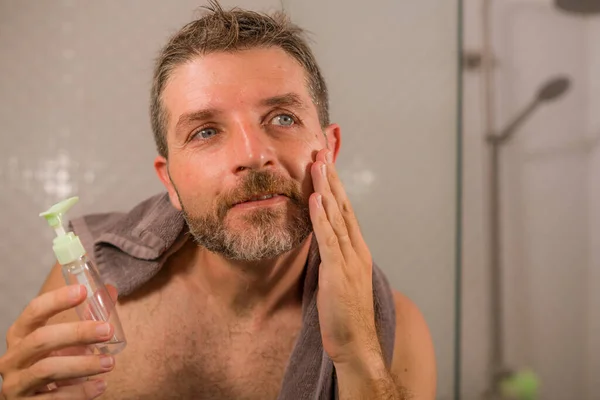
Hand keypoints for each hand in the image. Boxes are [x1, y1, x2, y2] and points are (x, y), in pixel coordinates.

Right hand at [0, 284, 117, 398]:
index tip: (82, 291)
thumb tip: (110, 291)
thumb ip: (84, 319)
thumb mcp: (62, 342)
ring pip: (47, 370)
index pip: (34, 311)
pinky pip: (53, 399)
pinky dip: (80, 392)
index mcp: (20, 335)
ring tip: (110, 362)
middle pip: (41, 339)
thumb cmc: (50, 364)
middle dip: (77, 333)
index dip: (57, 300)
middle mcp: (13, 358)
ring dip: (83, 365)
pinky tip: (100, 385)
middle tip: (107, 331)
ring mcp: (16, 384)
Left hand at [309, 148, 382, 368]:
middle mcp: (355, 249)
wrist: (356, 343)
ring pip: (337, 216)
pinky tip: (316, 198)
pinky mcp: (338, 271)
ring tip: (318, 164)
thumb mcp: (340, 279)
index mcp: (356, 250)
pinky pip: (328, 239)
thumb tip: (321, 242)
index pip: (345, 211)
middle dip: (332, 178)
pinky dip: (321, 217)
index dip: (336, 187)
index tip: (327, 165)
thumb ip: (334, 258)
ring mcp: (348, 259)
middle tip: (323, 152)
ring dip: (326, 189)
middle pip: (343, 206)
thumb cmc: (345, 315)